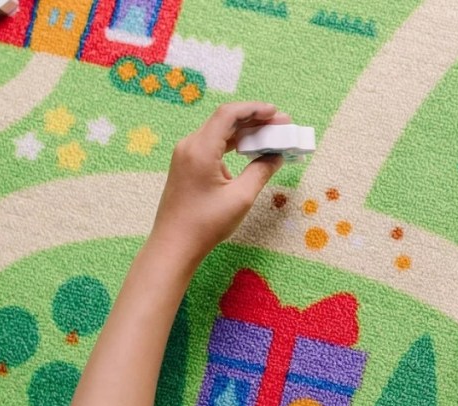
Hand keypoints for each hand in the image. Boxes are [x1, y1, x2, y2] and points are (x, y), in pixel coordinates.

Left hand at [150, 102, 288, 266]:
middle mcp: (190, 145)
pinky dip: (234, 144)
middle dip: (255, 120)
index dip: (254, 109)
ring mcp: (186, 155)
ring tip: (272, 136)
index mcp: (201, 149)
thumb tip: (276, 156)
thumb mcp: (241, 198)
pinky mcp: (187, 165)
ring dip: (246, 132)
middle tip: (282, 125)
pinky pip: (213, 145)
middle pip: (225, 121)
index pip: (228, 115)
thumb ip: (261, 171)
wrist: (174, 244)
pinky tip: (251, 150)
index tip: (277, 113)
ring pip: (219, 133)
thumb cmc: (206, 224)